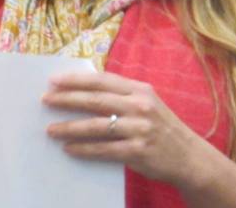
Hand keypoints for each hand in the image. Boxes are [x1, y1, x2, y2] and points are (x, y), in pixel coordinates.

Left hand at [43, 72, 209, 189]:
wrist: (190, 156)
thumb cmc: (161, 126)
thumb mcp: (147, 102)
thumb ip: (121, 95)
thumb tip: (83, 90)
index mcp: (140, 89)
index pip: (102, 80)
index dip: (76, 79)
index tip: (54, 80)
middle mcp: (140, 106)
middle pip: (96, 100)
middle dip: (67, 99)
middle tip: (45, 100)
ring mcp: (139, 129)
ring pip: (96, 126)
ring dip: (70, 127)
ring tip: (51, 129)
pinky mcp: (138, 151)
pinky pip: (104, 149)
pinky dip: (84, 149)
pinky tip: (69, 149)